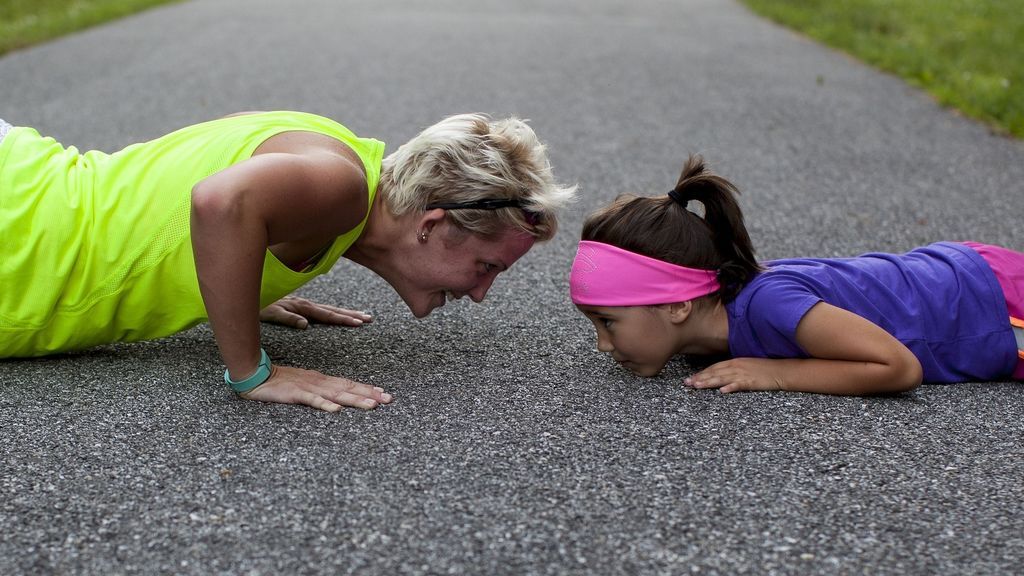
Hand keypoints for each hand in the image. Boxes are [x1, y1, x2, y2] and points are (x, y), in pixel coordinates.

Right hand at [240, 364, 392, 411]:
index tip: (385, 394)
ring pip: (336, 394)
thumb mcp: (305, 386)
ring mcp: (308, 387)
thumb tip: (338, 399)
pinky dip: (324, 404)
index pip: (349, 384)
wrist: (256, 375)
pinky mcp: (295, 394)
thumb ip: (321, 391)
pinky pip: (312, 400)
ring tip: (372, 405)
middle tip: (389, 400)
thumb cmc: (280, 383)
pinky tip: (336, 410)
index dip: (368, 389)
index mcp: (322, 381)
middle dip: (370, 394)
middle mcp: (319, 382)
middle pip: (348, 388)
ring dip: (355, 399)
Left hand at [259, 296, 371, 328]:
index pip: (326, 314)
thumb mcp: (269, 312)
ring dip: (345, 312)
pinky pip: (320, 309)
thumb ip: (287, 317)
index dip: (343, 319)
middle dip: (351, 314)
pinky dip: (333, 312)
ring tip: (362, 316)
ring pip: (328, 308)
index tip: (359, 323)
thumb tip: (306, 325)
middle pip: (332, 310)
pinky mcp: (298, 305)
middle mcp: (304, 304)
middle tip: (369, 319)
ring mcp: (302, 303)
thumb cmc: (256, 304)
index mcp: (300, 306)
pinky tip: (340, 315)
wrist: (246, 291)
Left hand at [684, 358, 783, 393]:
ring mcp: (743, 374)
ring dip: (708, 382)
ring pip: (722, 378)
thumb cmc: (765, 369)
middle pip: (715, 372)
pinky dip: (730, 387)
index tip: (690, 378)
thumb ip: (733, 369)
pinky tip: (722, 391)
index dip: (701, 373)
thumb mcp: (746, 365)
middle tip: (686, 383)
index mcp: (735, 361)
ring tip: (697, 386)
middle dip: (700, 378)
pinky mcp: (752, 382)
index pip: (714, 367)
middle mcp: (737, 366)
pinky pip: (739, 385)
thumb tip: (721, 376)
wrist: (782, 370)